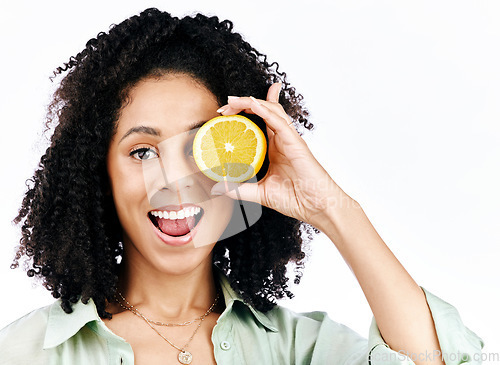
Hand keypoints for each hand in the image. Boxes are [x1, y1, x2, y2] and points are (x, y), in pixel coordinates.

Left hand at [211, 83, 352, 228]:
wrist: (316, 207)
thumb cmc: (296, 199)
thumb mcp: (259, 194)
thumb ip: (239, 190)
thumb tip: (219, 188)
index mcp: (275, 148)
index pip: (261, 120)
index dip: (245, 110)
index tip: (226, 111)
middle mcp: (282, 139)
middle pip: (263, 110)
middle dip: (243, 103)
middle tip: (226, 105)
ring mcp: (289, 139)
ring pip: (270, 110)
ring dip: (249, 102)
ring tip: (232, 101)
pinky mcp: (294, 142)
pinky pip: (278, 121)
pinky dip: (264, 110)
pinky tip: (251, 104)